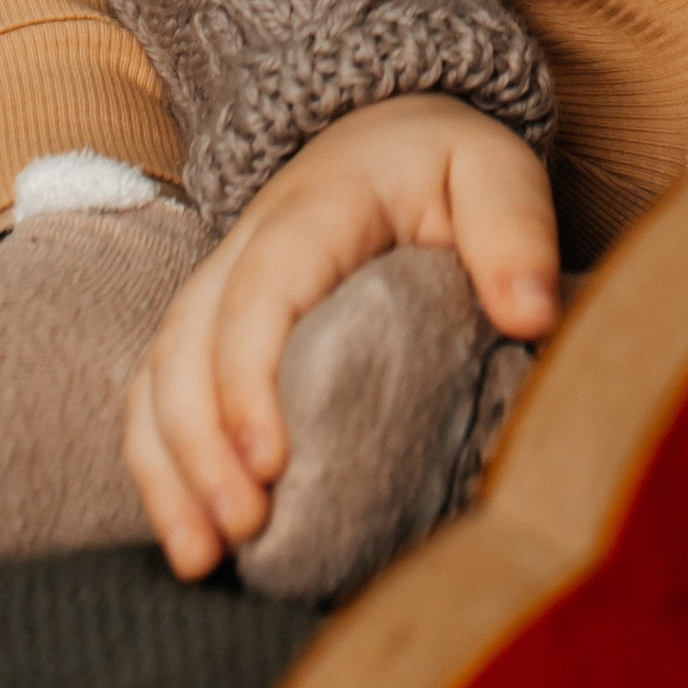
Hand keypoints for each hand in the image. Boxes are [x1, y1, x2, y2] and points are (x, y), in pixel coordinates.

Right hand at [125, 94, 558, 578]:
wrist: (386, 131)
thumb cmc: (443, 161)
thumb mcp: (494, 169)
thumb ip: (514, 230)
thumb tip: (531, 318)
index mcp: (312, 209)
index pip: (259, 292)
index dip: (249, 380)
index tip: (271, 466)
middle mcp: (242, 248)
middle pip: (186, 347)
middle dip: (201, 447)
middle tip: (246, 530)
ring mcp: (215, 289)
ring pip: (158, 378)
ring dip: (168, 470)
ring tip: (202, 557)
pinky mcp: (207, 328)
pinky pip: (156, 396)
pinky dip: (159, 466)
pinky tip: (188, 534)